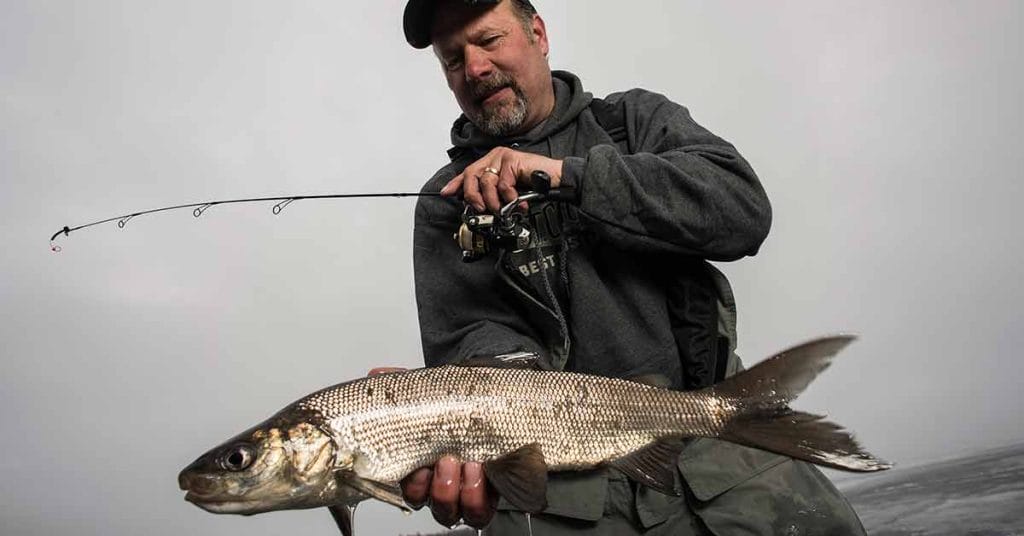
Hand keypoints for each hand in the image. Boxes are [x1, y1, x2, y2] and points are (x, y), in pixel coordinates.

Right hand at [367, 367, 497, 527]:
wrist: (510, 413)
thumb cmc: (473, 408)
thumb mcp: (440, 392)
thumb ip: (407, 385)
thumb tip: (376, 376)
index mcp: (425, 460)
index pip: (409, 482)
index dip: (412, 482)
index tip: (418, 469)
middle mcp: (443, 480)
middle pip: (426, 500)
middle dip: (435, 486)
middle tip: (445, 462)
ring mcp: (466, 491)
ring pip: (449, 511)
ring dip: (456, 492)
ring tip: (470, 465)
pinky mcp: (490, 497)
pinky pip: (478, 514)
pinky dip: (477, 498)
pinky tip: (484, 474)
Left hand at [441, 147, 562, 213]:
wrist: (556, 179)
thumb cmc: (535, 185)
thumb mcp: (508, 192)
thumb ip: (492, 194)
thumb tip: (476, 205)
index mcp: (492, 162)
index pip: (468, 172)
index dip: (456, 183)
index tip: (446, 193)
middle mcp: (495, 157)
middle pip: (471, 174)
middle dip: (473, 196)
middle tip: (481, 208)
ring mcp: (503, 157)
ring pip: (486, 181)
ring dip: (493, 201)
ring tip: (503, 209)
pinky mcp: (512, 160)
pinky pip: (502, 184)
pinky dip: (509, 197)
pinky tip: (517, 202)